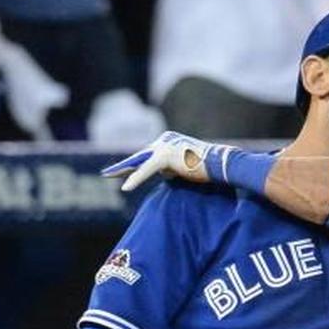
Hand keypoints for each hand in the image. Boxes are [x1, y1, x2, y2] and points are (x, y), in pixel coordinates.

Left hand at [101, 130, 231, 190]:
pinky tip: (125, 188)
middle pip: (139, 156)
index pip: (147, 154)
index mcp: (169, 141)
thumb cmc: (210, 166)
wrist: (223, 163)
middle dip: (122, 166)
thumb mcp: (187, 164)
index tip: (120, 171)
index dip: (134, 165)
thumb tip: (165, 174)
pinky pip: (146, 170)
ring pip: (140, 162)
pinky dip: (135, 179)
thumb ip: (174, 166)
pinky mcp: (165, 156)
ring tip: (107, 177)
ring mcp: (164, 146)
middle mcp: (165, 140)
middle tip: (106, 174)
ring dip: (123, 172)